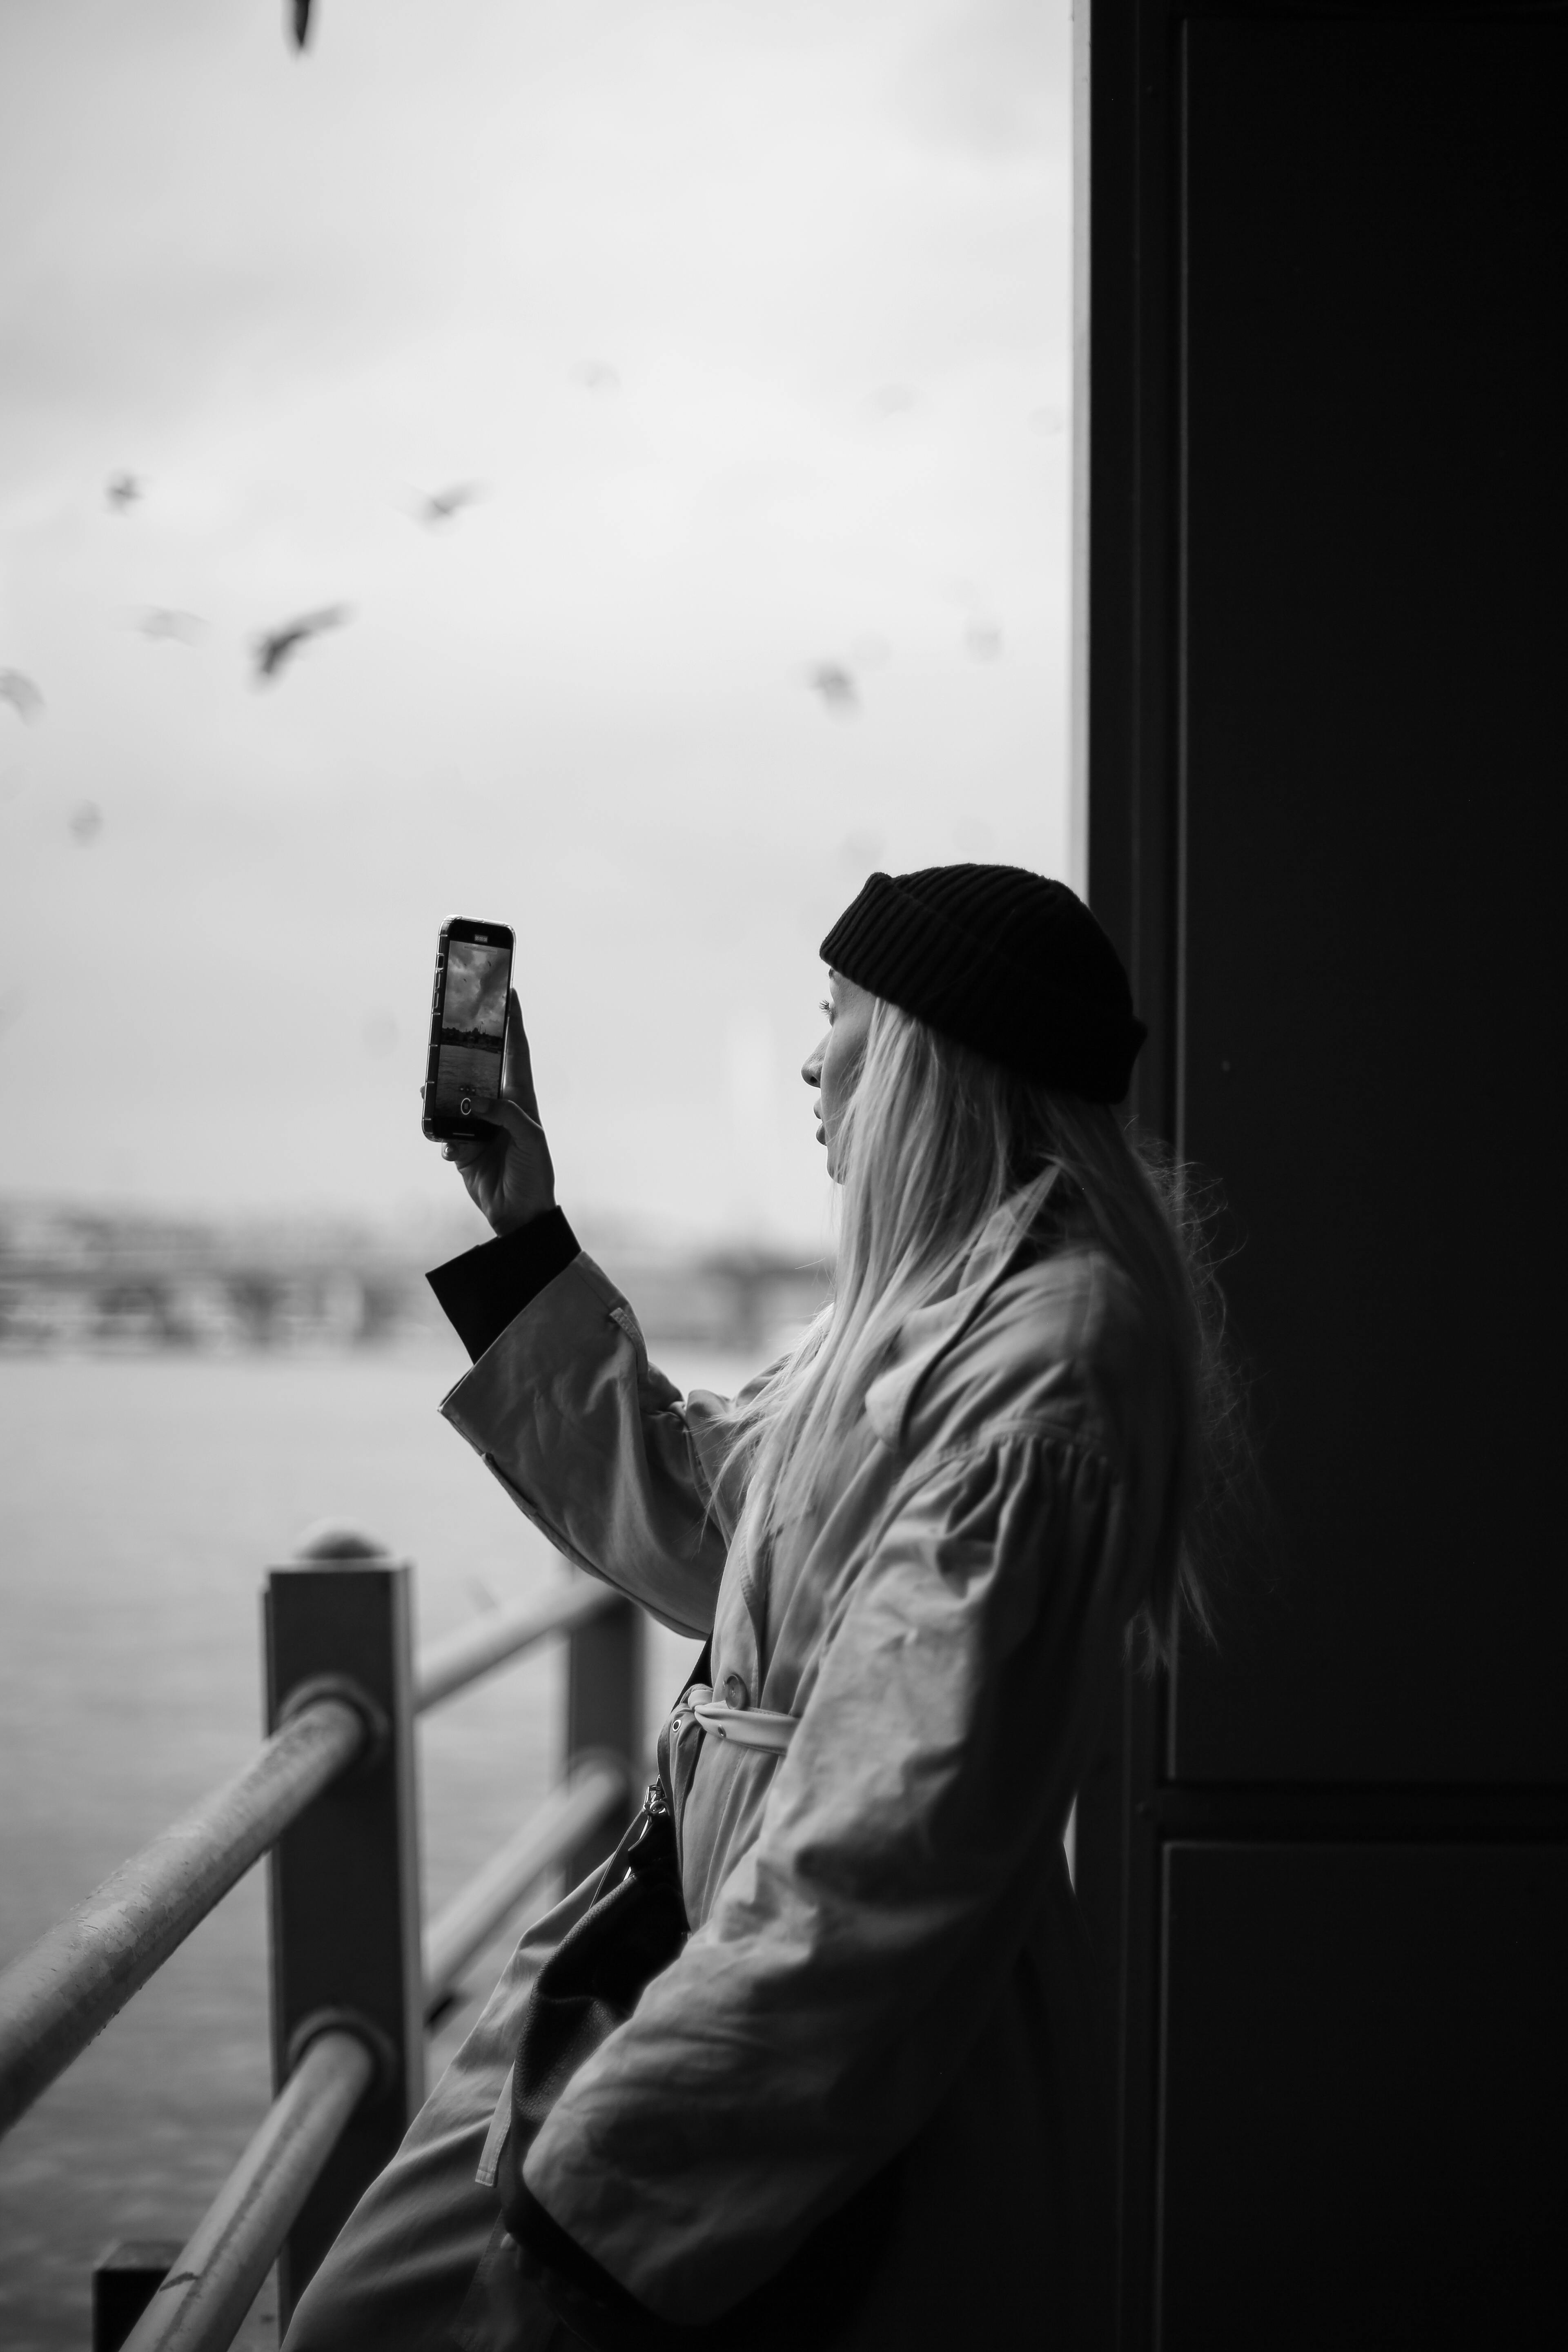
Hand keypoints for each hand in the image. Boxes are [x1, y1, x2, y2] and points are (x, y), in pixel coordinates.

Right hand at [435, 988, 556, 1235]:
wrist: (520, 1215)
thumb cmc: (535, 1173)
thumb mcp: (530, 1139)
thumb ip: (506, 1114)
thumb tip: (476, 1101)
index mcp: (521, 1097)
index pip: (516, 1051)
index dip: (513, 1021)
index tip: (507, 991)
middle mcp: (497, 1106)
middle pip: (474, 1069)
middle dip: (459, 1053)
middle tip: (444, 1034)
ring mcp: (477, 1125)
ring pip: (449, 1099)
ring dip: (438, 1097)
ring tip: (428, 1093)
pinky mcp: (462, 1147)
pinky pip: (442, 1132)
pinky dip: (441, 1137)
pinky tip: (449, 1147)